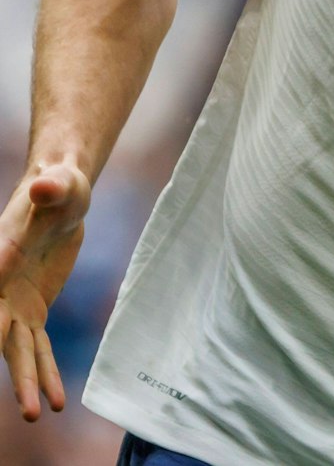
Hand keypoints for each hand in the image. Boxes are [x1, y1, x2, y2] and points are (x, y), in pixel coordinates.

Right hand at [0, 165, 89, 420]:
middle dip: (12, 370)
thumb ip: (51, 188)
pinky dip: (47, 373)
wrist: (61, 196)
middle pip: (0, 335)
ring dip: (29, 383)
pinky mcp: (33, 311)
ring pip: (18, 351)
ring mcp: (14, 304)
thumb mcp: (62, 184)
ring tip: (39, 414)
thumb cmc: (59, 186)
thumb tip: (45, 185)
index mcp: (0, 259)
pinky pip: (38, 348)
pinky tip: (58, 403)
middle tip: (26, 408)